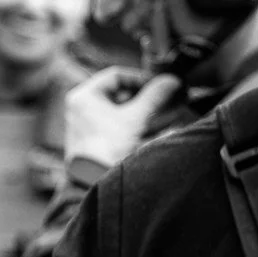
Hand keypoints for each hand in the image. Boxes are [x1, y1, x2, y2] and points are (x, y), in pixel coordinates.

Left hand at [63, 66, 183, 170]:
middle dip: (149, 96)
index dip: (141, 78)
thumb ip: (154, 97)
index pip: (117, 75)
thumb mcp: (135, 118)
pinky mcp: (97, 140)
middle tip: (171, 97)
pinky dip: (140, 124)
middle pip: (121, 94)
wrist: (91, 180)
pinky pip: (121, 126)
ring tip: (174, 110)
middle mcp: (83, 108)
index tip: (161, 84)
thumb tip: (173, 80)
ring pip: (124, 111)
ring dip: (148, 110)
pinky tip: (164, 127)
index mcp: (84, 96)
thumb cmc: (107, 147)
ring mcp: (89, 125)